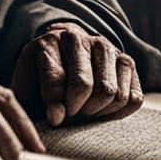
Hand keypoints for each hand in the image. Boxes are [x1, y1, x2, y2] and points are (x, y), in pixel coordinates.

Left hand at [10, 23, 143, 126]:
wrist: (59, 62)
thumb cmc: (39, 82)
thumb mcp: (27, 89)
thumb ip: (36, 102)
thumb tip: (58, 119)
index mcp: (49, 43)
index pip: (56, 78)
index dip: (56, 104)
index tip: (55, 120)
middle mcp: (80, 39)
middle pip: (88, 86)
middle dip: (79, 110)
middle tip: (71, 116)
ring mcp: (107, 47)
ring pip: (113, 93)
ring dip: (98, 112)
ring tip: (84, 111)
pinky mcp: (126, 62)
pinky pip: (133, 98)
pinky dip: (118, 112)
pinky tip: (102, 110)